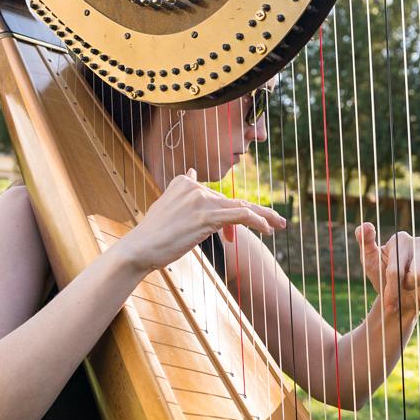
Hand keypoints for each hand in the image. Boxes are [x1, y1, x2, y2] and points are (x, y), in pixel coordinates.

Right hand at [113, 170, 286, 271]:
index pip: (218, 198)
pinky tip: (267, 229)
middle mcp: (194, 188)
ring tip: (280, 225)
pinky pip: (240, 216)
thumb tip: (190, 171)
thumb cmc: (152, 235)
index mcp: (184, 183)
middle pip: (233, 202)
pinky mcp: (206, 216)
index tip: (235, 235)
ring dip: (265, 216)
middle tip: (278, 221)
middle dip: (258, 214)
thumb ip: (181, 190)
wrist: (139, 249)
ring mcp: (200, 201)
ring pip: (241, 207)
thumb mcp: (166, 205)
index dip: (232, 216)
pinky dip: (257, 221)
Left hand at [354, 223, 419, 317]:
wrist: (397, 300)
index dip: (391, 282)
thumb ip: (367, 244)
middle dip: (412, 283)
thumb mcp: (370, 263)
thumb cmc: (382, 278)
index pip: (398, 262)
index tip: (386, 300)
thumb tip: (364, 225)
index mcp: (404, 240)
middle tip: (405, 294)